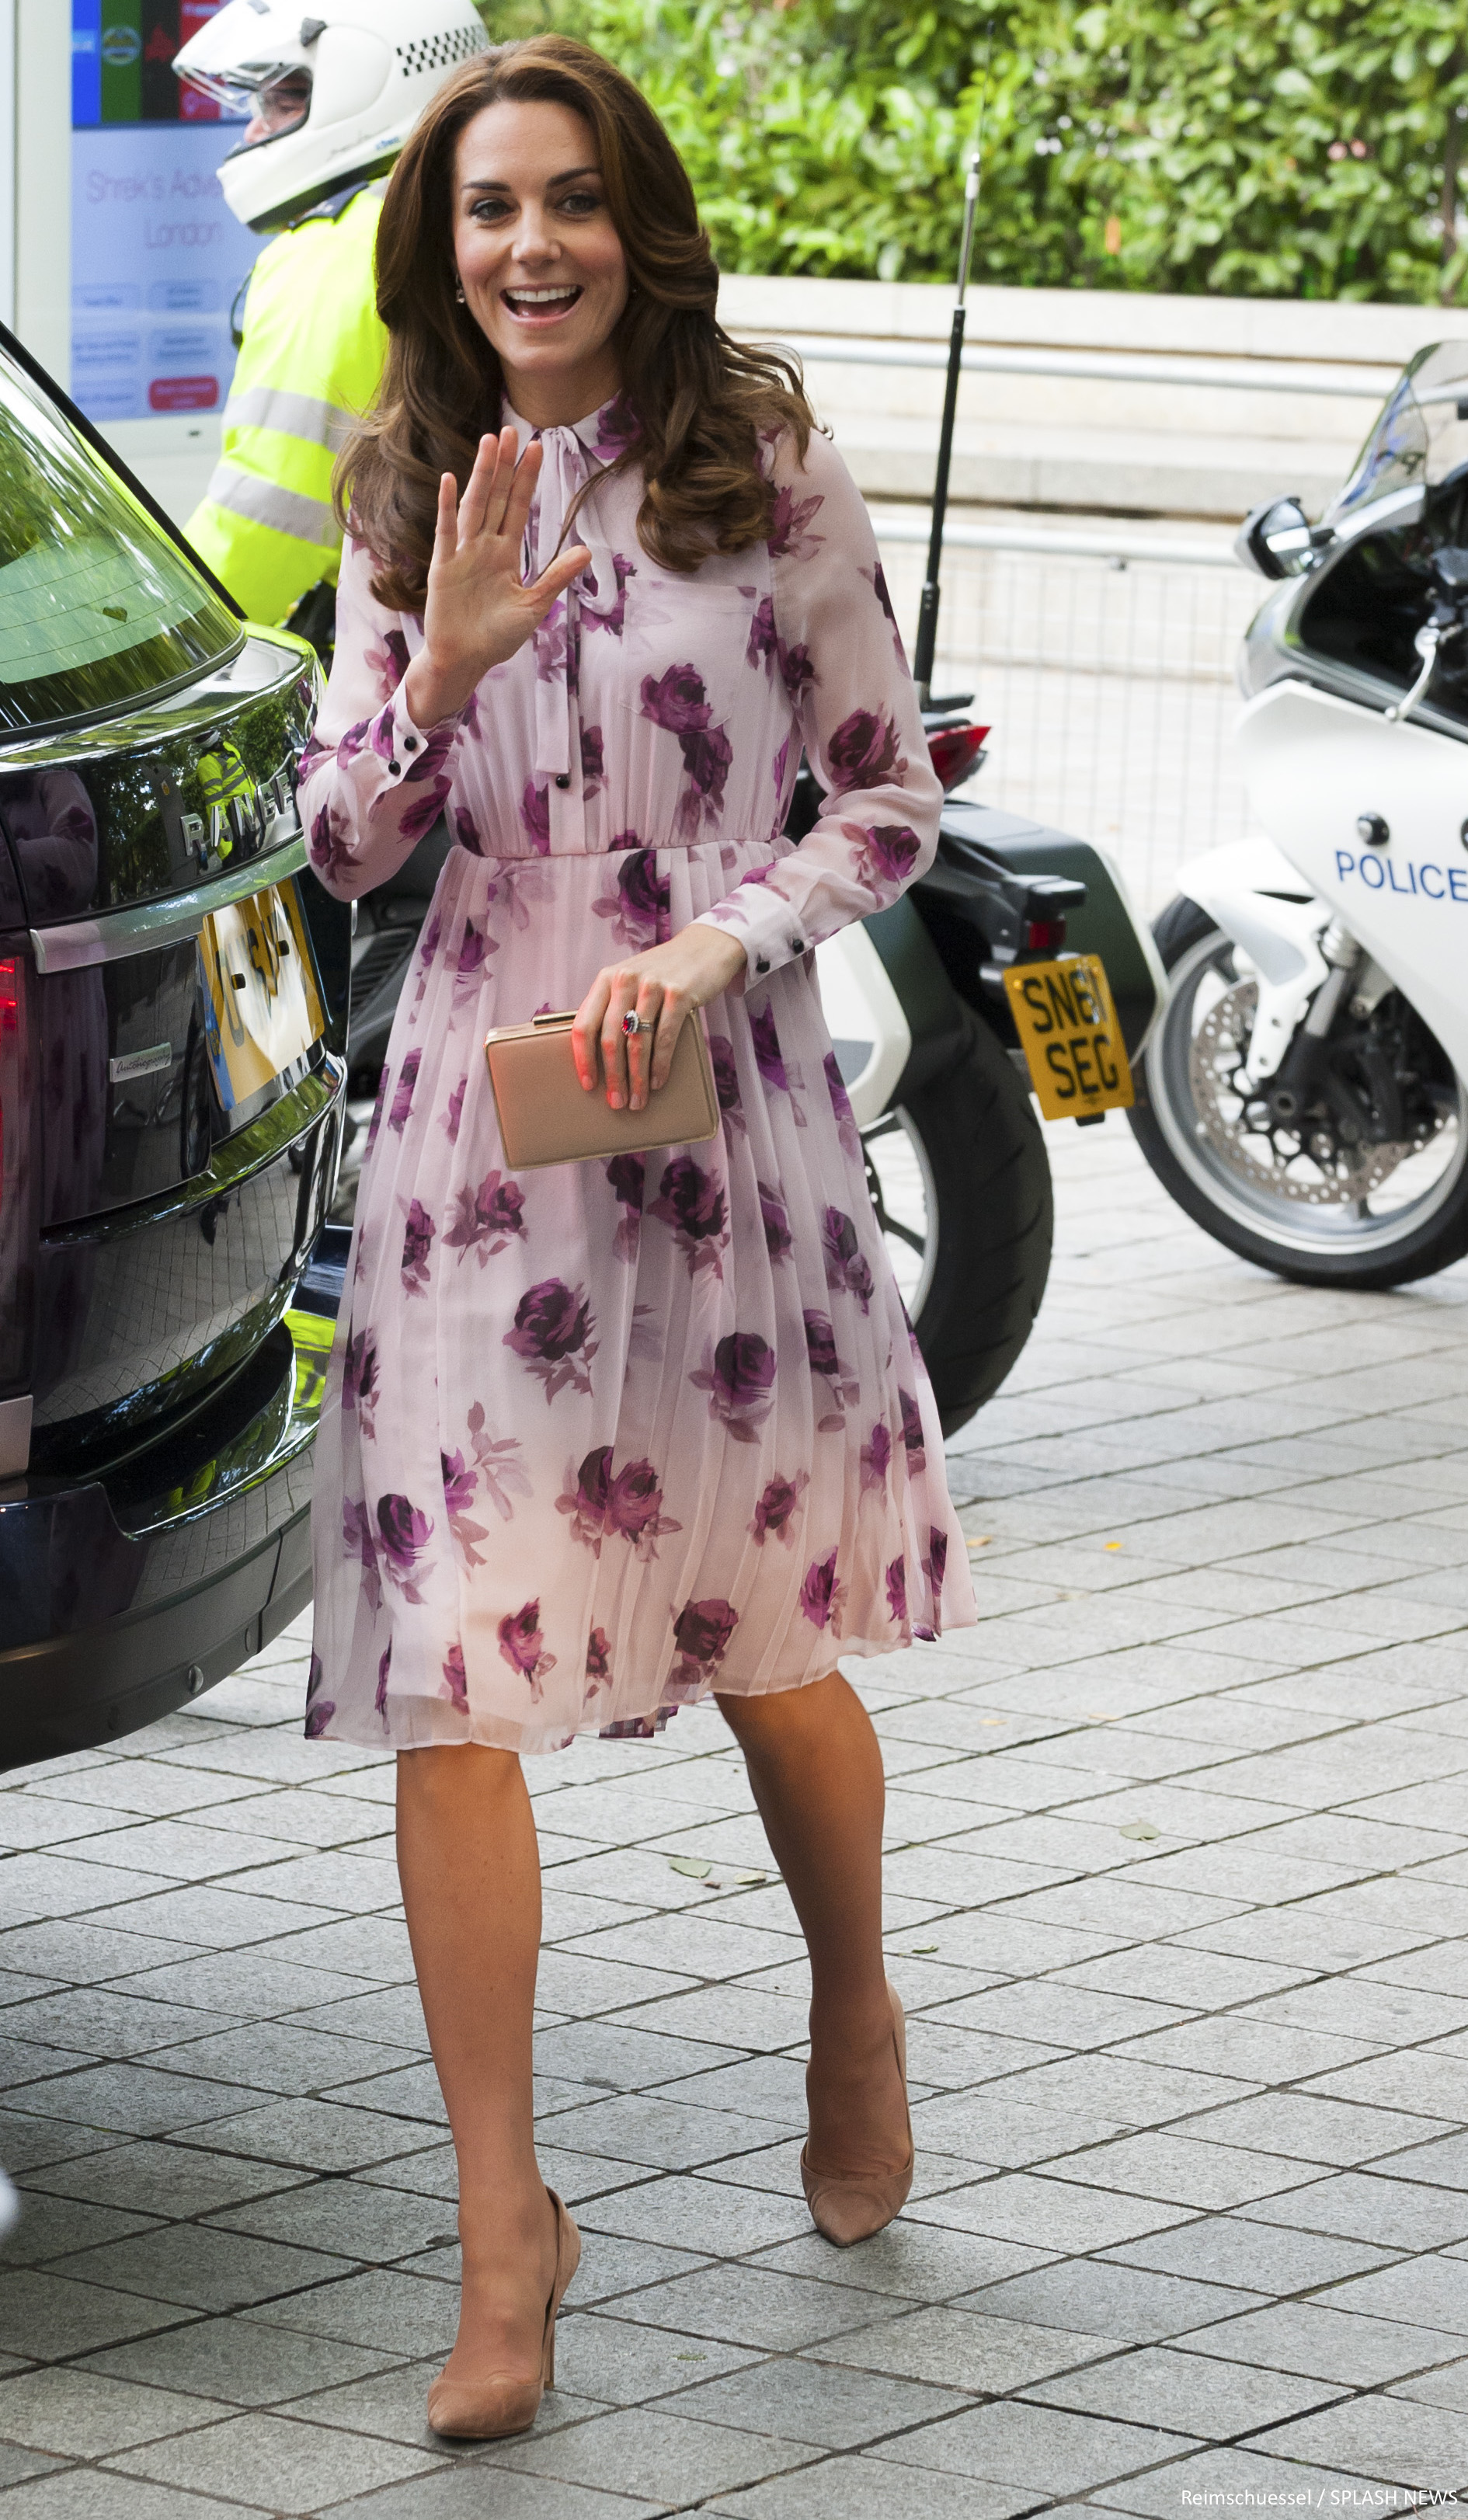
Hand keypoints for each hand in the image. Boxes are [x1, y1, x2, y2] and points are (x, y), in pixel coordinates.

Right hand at [402, 428, 589, 728]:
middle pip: (496, 497)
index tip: (537, 447)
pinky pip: (445, 532)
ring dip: (481, 475)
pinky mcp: (443, 567)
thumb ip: (556, 576)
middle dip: (504, 465)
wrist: (464, 661)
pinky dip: (447, 507)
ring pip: (474, 505)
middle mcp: (483, 547)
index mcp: (505, 553)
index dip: (527, 478)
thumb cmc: (496, 637)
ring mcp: (462, 554)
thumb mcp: (534, 605)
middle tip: (512, 430)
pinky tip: (450, 480)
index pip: (518, 507)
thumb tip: (587, 552)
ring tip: (489, 443)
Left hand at [573, 925, 746, 1111]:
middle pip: (611, 1039)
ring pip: (638, 1043)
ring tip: (638, 1100)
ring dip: (637, 1078)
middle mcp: (625, 980)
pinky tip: (657, 1082)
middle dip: (613, 1077)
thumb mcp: (631, 981)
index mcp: (606, 979)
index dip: (584, 1059)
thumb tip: (600, 1056)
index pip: (584, 1024)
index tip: (588, 1085)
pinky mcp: (679, 994)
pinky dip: (660, 1065)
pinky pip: (665, 1038)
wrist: (705, 947)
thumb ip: (614, 1007)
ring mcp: (652, 986)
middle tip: (616, 1102)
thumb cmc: (664, 972)